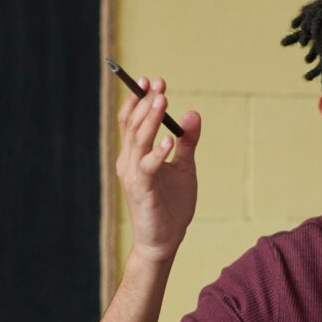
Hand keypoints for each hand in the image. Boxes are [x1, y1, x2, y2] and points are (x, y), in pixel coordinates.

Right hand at [115, 76, 202, 262]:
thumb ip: (188, 142)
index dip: (138, 100)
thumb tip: (192, 113)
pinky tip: (169, 140)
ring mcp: (133, 176)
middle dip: (145, 102)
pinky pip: (148, 167)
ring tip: (162, 100)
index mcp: (135, 155)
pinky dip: (158, 152)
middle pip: (133, 125)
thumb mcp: (184, 167)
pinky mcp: (143, 191)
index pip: (132, 121)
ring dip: (150, 120)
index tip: (153, 80)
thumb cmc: (171, 205)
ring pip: (138, 141)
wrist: (164, 240)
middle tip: (158, 84)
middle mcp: (129, 162)